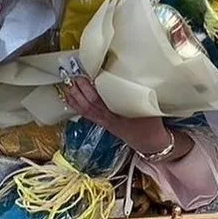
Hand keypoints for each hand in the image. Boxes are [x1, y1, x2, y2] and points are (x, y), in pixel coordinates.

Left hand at [61, 76, 176, 155]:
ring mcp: (103, 122)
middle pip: (87, 104)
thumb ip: (142, 95)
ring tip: (67, 84)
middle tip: (73, 75)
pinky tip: (70, 97)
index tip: (86, 75)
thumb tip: (137, 76)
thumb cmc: (151, 126)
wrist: (150, 143)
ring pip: (84, 110)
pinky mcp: (103, 123)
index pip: (99, 102)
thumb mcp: (149, 109)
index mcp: (117, 117)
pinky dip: (76, 105)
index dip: (90, 89)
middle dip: (78, 90)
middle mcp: (107, 120)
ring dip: (74, 97)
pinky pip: (86, 114)